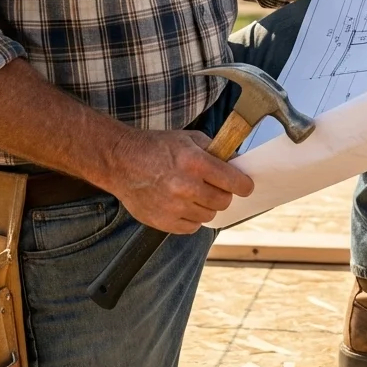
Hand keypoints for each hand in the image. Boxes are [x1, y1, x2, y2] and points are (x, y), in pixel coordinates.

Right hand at [107, 128, 254, 233]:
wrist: (121, 161)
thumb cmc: (156, 147)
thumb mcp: (188, 138)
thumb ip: (214, 151)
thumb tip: (237, 164)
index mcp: (194, 161)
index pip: (233, 181)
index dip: (244, 185)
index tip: (245, 186)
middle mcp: (185, 186)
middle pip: (223, 201)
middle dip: (223, 194)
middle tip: (214, 186)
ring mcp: (173, 206)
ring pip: (208, 215)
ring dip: (206, 206)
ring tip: (193, 193)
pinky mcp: (162, 221)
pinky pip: (191, 227)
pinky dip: (191, 218)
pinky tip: (183, 204)